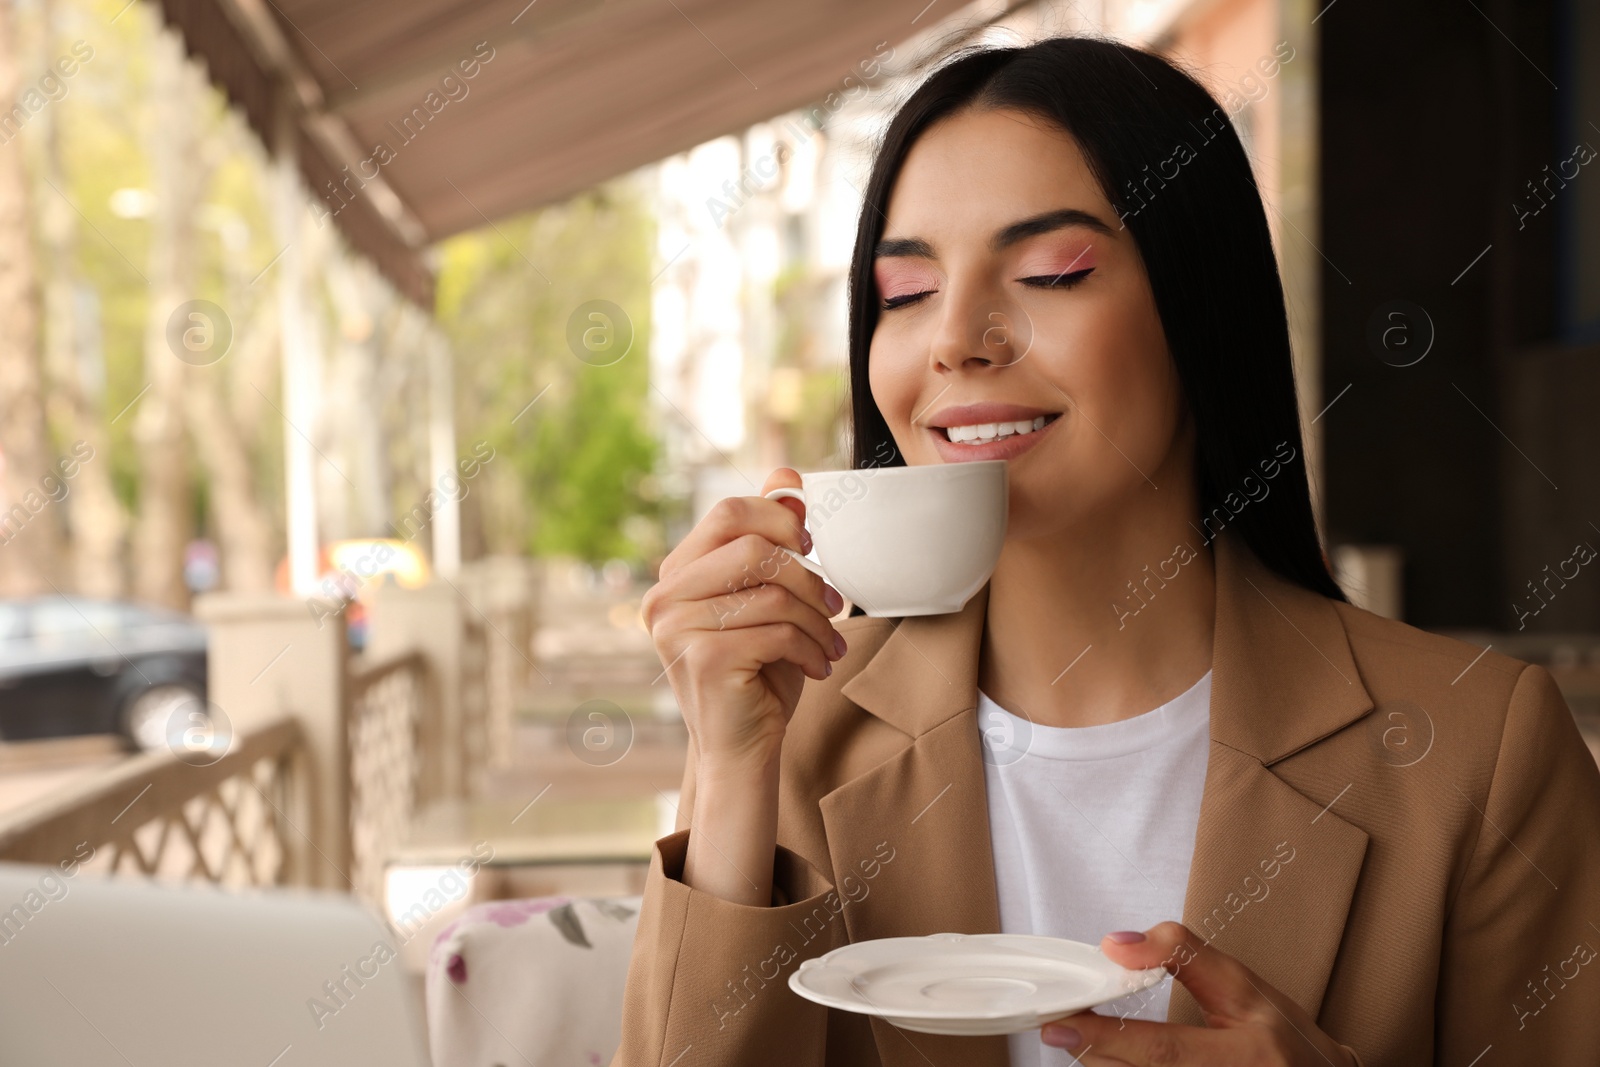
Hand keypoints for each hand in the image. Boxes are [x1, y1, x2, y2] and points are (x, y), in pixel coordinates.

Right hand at [640, 468, 847, 779]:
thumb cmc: (757, 672)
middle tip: (835, 605)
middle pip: (752, 548)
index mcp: (676, 575)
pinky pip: (777, 631)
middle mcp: (664, 598)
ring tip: (830, 643)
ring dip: (817, 620)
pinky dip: (811, 648)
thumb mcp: (767, 599)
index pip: (726, 512)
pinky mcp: (704, 659)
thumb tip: (787, 479)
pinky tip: (818, 666)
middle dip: (807, 577)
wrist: (742, 749)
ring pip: (771, 593)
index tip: (809, 547)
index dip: (777, 519)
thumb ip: (769, 539)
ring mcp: (677, 629)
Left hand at [1040, 922, 1360, 1065]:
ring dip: (1106, 1065)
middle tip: (1057, 1031)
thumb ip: (1182, 956)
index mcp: (1250, 1052)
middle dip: (1096, 1053)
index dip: (1109, 1037)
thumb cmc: (1281, 1034)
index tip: (1064, 1023)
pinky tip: (1110, 1057)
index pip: (1163, 1049)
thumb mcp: (1242, 985)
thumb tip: (1116, 944)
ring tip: (1081, 1040)